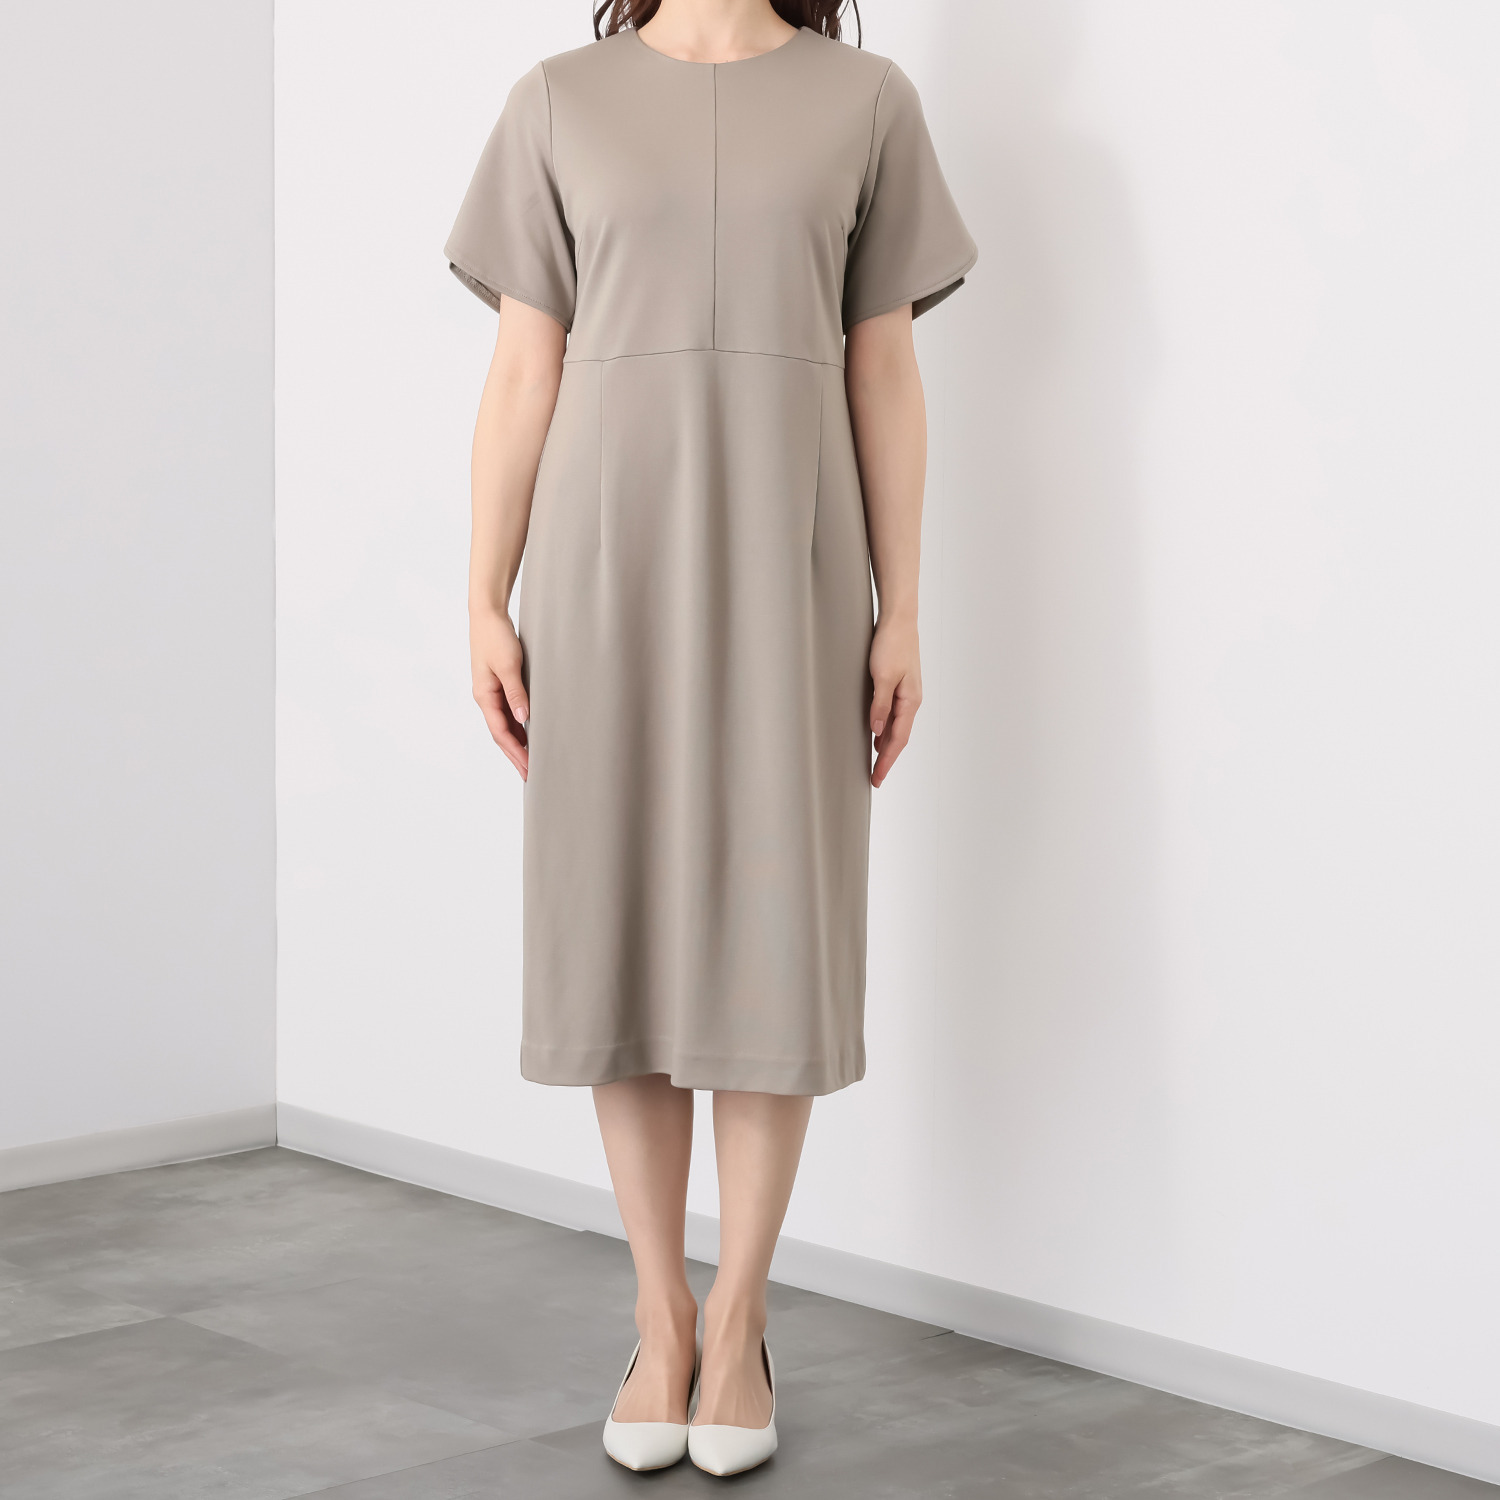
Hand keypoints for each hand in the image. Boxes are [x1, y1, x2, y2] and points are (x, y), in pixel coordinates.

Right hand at [471, 604, 528, 779]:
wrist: (488, 614)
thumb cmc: (496, 636)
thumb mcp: (508, 665)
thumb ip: (515, 692)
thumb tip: (523, 719)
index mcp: (484, 696)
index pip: (501, 733)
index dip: (516, 752)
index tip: (529, 768)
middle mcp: (486, 697)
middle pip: (501, 734)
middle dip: (515, 755)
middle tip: (530, 774)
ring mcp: (491, 692)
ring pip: (504, 725)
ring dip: (517, 743)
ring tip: (531, 761)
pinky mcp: (498, 684)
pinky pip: (508, 712)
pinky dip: (518, 727)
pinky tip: (528, 734)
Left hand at [869, 614, 921, 787]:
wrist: (899, 620)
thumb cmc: (892, 644)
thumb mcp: (882, 676)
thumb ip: (879, 705)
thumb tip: (876, 730)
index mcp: (910, 701)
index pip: (897, 740)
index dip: (886, 761)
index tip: (877, 777)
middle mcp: (911, 700)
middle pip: (898, 737)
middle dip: (886, 759)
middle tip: (874, 778)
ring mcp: (906, 693)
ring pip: (896, 727)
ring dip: (886, 746)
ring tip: (875, 763)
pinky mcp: (899, 685)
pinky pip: (893, 715)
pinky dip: (885, 729)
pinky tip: (877, 734)